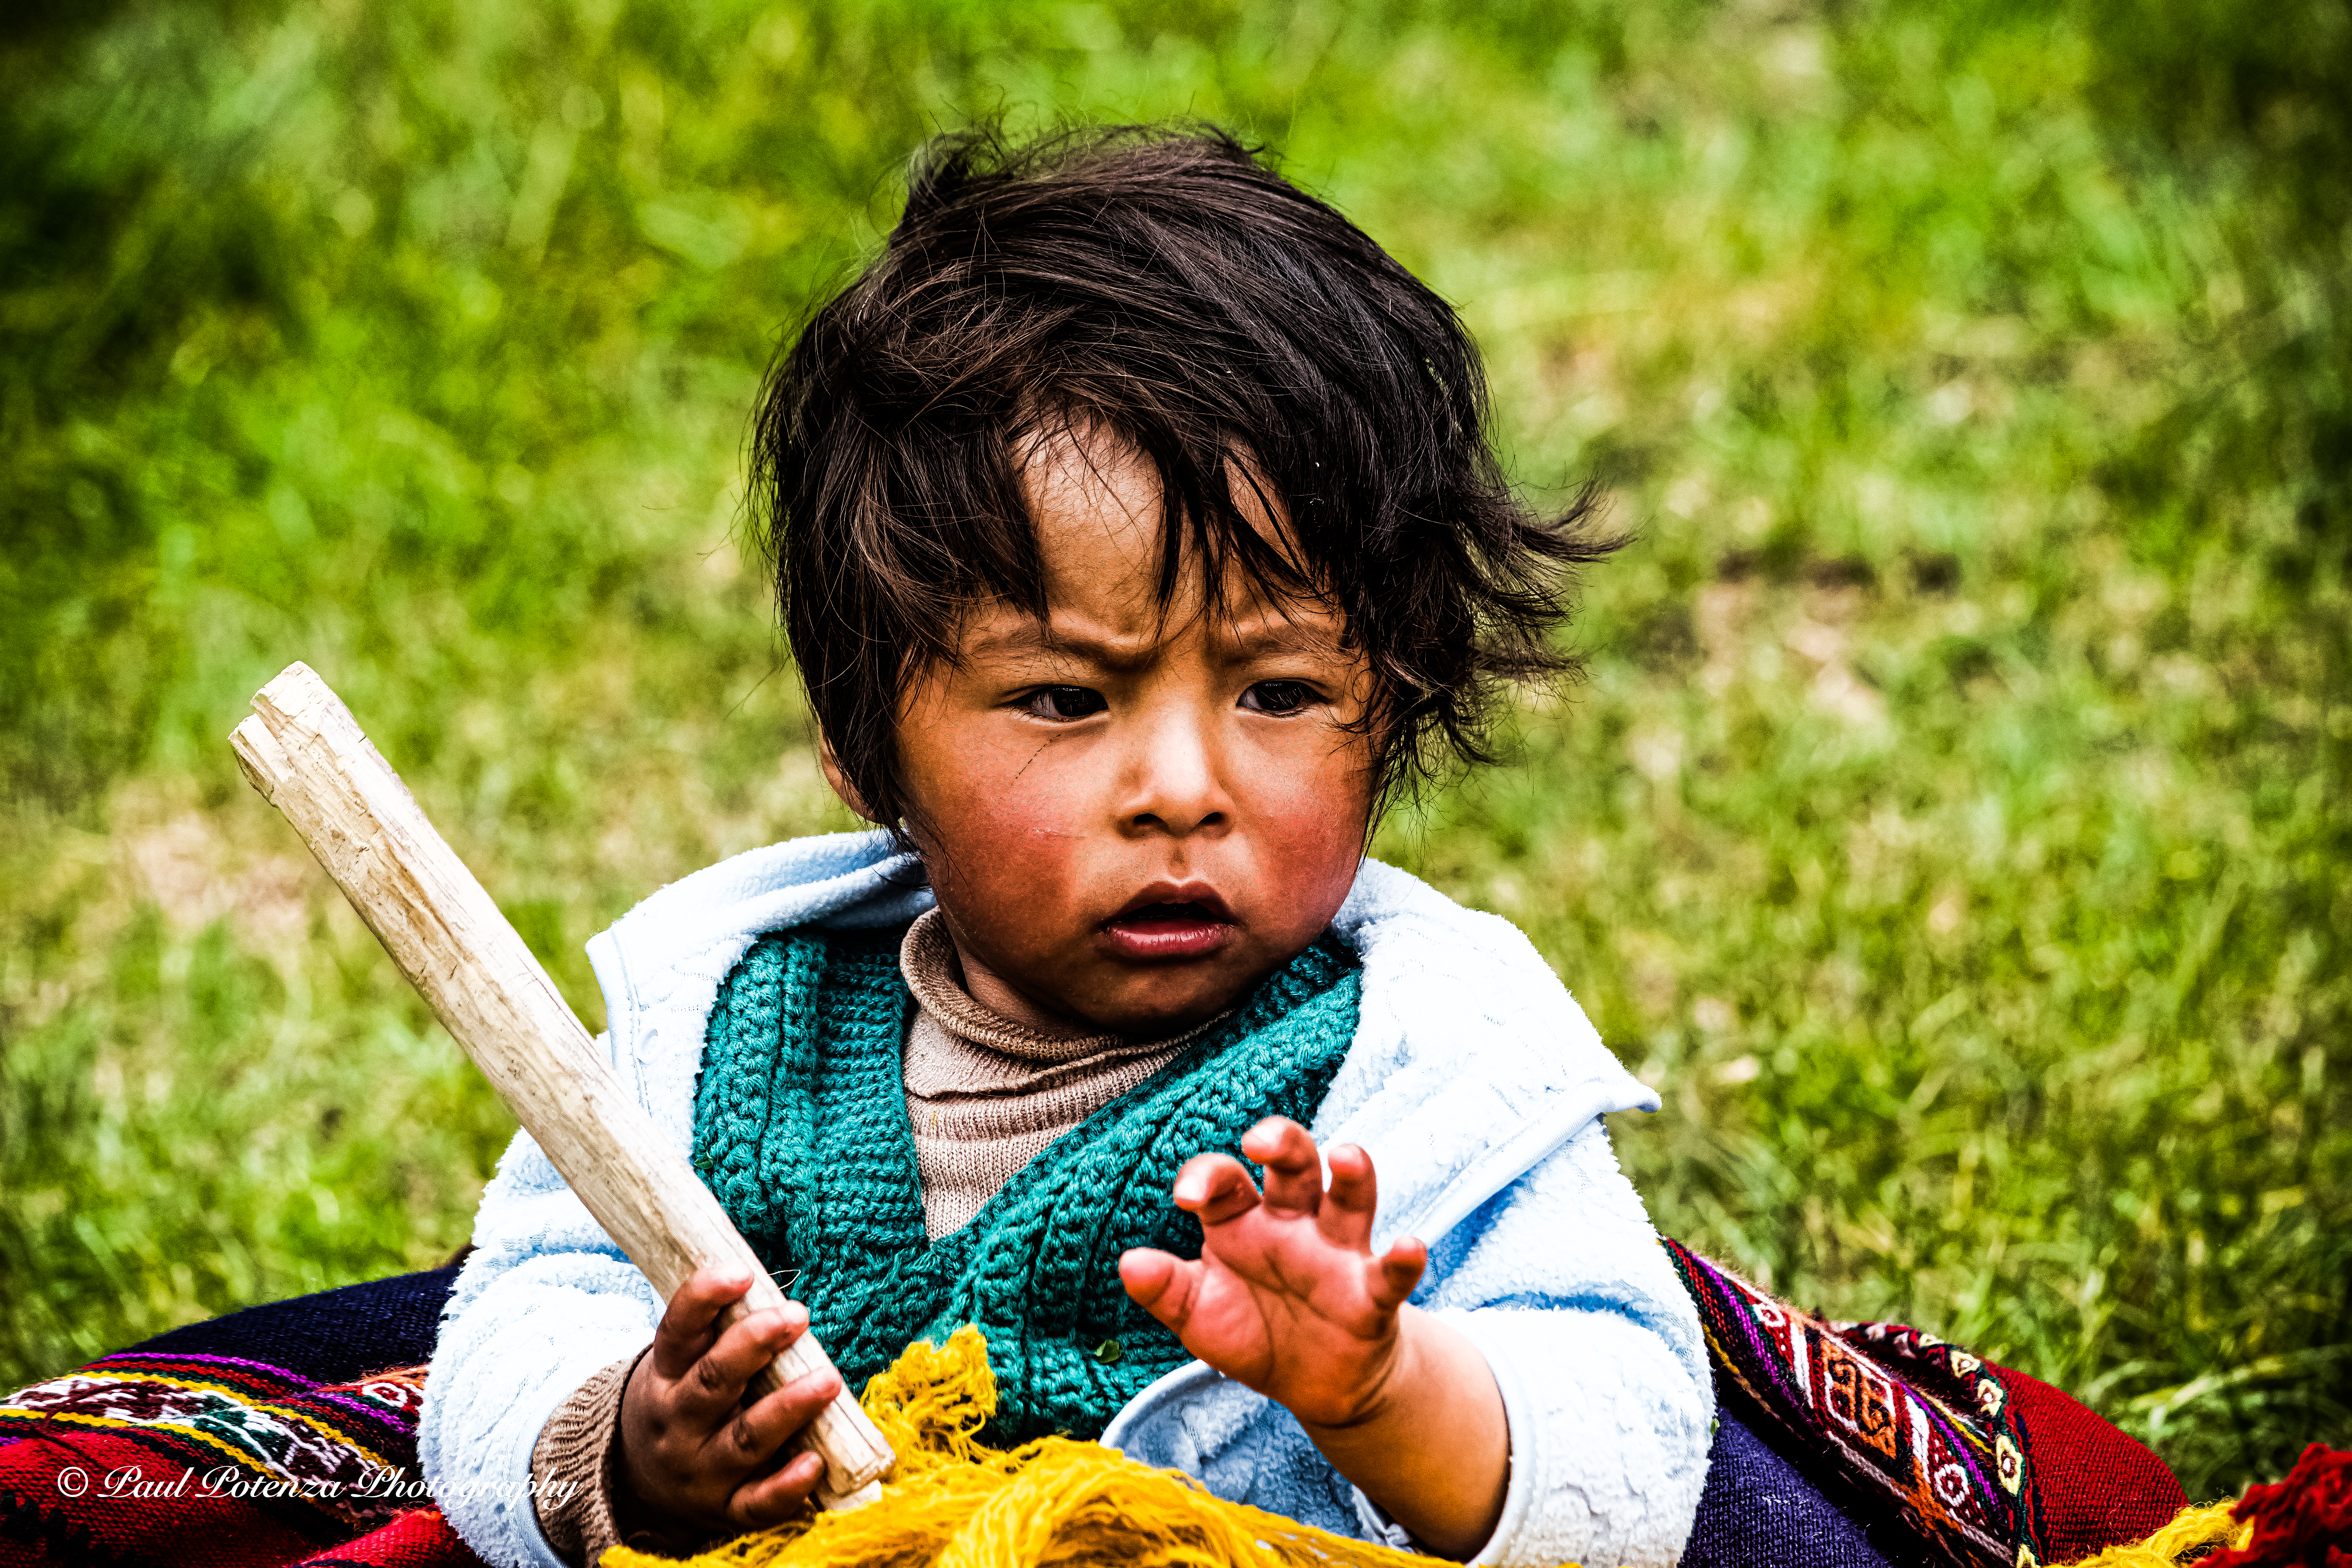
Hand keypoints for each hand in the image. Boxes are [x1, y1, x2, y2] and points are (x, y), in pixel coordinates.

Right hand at [616, 1267, 842, 1533]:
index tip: (741, 1273)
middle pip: (713, 1381)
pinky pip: (758, 1502)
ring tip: (828, 1380)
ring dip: (788, 1408)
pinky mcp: (726, 1509)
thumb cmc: (684, 1403)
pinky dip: (786, 1486)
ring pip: (744, 1440)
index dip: (704, 1299)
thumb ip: (717, 1332)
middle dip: (754, 1345)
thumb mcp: (682, 1365)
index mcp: (665, 1376)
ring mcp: (701, 1470)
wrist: (641, 1485)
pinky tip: (815, 1462)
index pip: (678, 1331)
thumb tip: (774, 1290)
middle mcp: (678, 1424)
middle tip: (797, 1315)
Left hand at [1118, 1116, 1425, 1429]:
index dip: (1205, 1178)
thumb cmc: (1252, 1331)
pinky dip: (1403, 1260)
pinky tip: (1409, 1246)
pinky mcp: (1371, 1295)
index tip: (1185, 1197)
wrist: (1313, 1384)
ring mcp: (1337, 1254)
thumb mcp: (1197, 1314)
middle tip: (1260, 1141)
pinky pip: (1390, 1275)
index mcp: (1242, 1222)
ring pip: (1347, 1200)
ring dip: (1352, 1176)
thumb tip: (1127, 1263)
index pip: (1224, 1181)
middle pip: (1293, 1166)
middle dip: (1281, 1142)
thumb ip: (1165, 1289)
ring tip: (1347, 1156)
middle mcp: (1293, 1224)